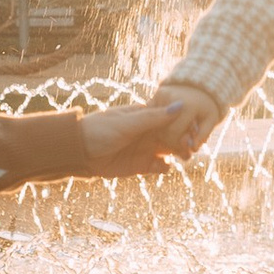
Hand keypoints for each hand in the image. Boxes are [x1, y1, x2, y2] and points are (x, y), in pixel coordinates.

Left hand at [78, 85, 217, 171]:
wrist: (79, 153)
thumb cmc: (100, 130)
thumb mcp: (128, 123)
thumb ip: (153, 118)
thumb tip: (180, 105)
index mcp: (146, 116)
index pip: (171, 117)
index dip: (184, 122)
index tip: (194, 127)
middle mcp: (149, 132)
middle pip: (175, 135)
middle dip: (185, 139)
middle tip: (193, 146)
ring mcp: (146, 148)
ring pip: (170, 151)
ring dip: (180, 153)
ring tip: (185, 157)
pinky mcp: (141, 165)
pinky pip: (160, 167)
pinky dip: (165, 168)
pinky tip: (165, 168)